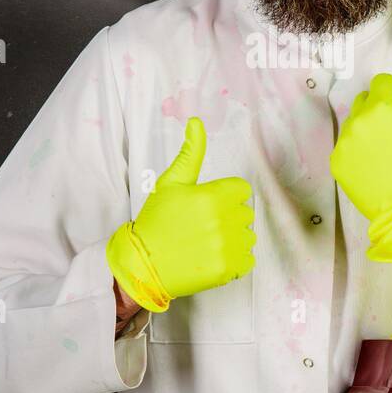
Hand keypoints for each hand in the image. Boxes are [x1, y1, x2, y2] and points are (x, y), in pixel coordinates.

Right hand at [106, 117, 255, 311]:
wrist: (143, 264)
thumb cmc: (156, 221)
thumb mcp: (170, 183)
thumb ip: (190, 153)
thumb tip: (197, 122)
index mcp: (212, 196)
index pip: (242, 190)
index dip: (227, 196)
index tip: (210, 204)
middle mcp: (222, 221)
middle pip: (245, 213)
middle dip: (229, 216)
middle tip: (204, 225)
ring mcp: (226, 247)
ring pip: (248, 236)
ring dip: (234, 239)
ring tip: (208, 242)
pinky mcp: (227, 270)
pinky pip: (248, 260)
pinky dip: (235, 260)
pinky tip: (213, 257)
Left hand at [329, 62, 391, 262]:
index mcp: (382, 106)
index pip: (382, 81)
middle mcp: (358, 119)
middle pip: (365, 99)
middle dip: (379, 107)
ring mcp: (344, 141)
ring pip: (354, 121)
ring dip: (367, 127)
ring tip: (385, 150)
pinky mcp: (336, 160)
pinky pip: (346, 144)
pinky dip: (357, 149)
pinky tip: (374, 164)